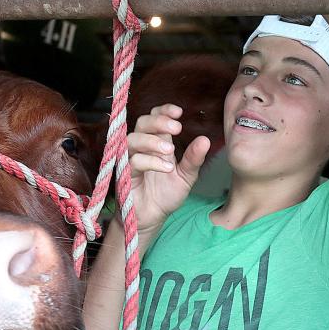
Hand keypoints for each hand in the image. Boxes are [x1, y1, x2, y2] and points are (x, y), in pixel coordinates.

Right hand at [126, 104, 209, 238]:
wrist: (153, 218)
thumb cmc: (166, 195)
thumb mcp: (186, 176)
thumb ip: (193, 159)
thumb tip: (204, 139)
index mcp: (156, 144)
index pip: (154, 118)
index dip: (164, 111)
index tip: (179, 112)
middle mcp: (141, 148)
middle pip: (142, 123)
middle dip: (159, 122)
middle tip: (177, 129)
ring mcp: (130, 160)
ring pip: (133, 139)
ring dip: (152, 141)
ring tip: (170, 151)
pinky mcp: (124, 175)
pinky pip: (133, 161)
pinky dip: (150, 161)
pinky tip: (166, 167)